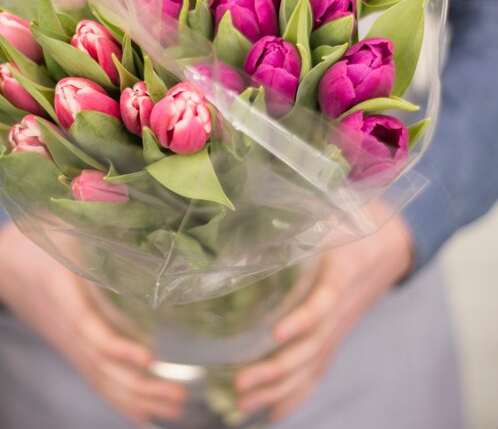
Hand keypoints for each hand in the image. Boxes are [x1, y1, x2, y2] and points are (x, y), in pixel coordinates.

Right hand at [0, 222, 185, 424]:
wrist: (3, 258)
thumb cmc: (42, 233)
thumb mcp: (66, 220)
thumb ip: (101, 221)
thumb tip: (152, 215)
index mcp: (60, 287)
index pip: (87, 325)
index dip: (115, 346)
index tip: (148, 357)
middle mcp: (62, 322)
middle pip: (99, 363)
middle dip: (139, 384)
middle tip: (179, 393)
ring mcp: (65, 340)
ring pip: (98, 377)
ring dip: (135, 397)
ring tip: (174, 406)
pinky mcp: (70, 346)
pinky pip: (93, 377)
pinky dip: (117, 398)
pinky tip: (143, 413)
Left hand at [235, 207, 414, 421]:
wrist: (388, 244)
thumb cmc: (347, 226)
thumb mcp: (323, 216)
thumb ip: (291, 222)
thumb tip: (245, 223)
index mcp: (340, 273)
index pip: (323, 303)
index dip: (303, 320)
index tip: (276, 334)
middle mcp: (341, 309)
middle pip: (312, 346)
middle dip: (276, 369)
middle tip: (239, 381)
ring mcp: (339, 328)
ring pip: (312, 366)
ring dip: (278, 388)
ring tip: (243, 402)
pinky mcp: (335, 337)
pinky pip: (319, 371)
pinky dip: (297, 394)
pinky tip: (274, 413)